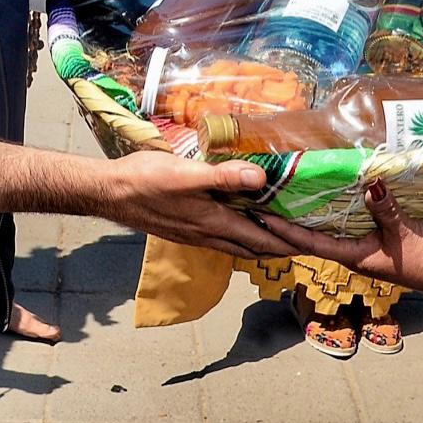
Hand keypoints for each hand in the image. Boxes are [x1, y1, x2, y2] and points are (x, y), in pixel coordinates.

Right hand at [96, 155, 305, 258]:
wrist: (108, 193)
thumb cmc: (145, 180)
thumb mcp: (186, 174)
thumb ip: (224, 177)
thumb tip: (262, 180)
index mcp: (214, 223)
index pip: (262, 240)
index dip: (289, 243)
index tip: (314, 243)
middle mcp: (208, 235)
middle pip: (254, 248)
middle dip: (282, 247)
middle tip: (307, 241)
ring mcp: (195, 234)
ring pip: (238, 244)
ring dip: (262, 242)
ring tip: (282, 232)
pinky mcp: (185, 227)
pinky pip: (222, 237)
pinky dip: (241, 233)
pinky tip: (242, 221)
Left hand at [255, 181, 422, 292]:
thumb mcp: (403, 231)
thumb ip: (385, 208)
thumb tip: (370, 183)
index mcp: (351, 256)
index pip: (308, 243)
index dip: (284, 231)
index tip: (261, 216)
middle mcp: (350, 254)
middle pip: (311, 238)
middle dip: (288, 223)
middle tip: (265, 201)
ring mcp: (362, 249)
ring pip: (326, 232)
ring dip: (307, 218)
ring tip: (285, 198)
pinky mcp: (374, 241)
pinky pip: (345, 226)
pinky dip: (331, 214)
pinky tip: (324, 199)